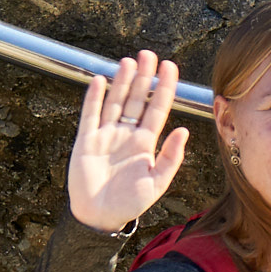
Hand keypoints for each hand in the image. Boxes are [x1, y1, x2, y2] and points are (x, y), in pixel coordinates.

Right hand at [67, 52, 188, 231]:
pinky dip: (94, 99)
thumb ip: (171, 157)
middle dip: (143, 77)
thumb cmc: (131, 202)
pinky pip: (90, 115)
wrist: (100, 217)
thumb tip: (184, 130)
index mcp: (146, 143)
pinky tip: (100, 81)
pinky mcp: (86, 141)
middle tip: (149, 54)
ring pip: (115, 102)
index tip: (170, 67)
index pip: (158, 108)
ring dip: (121, 82)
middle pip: (137, 99)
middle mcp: (127, 134)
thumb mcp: (157, 182)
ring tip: (129, 61)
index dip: (164, 87)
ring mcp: (106, 135)